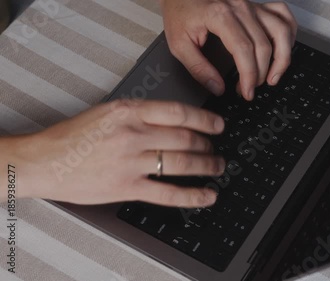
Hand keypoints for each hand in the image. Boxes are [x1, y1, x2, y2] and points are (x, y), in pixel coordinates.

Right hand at [5, 100, 224, 207]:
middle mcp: (133, 134)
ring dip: (206, 165)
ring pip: (182, 163)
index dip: (205, 119)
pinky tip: (207, 195)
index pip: (179, 112)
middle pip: (185, 138)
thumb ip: (139, 115)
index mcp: (129, 111)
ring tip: (217, 166)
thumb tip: (172, 121)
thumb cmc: (72, 137)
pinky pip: (168, 192)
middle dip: (207, 145)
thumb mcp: (107, 112)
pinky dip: (192, 196)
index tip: (217, 124)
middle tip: (216, 148)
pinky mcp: (127, 187)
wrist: (44, 160)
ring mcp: (131, 162)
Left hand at [161, 0, 297, 99]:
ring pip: (281, 31)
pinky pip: (283, 15)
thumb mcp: (179, 44)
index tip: (246, 91)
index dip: (249, 75)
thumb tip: (218, 88)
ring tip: (273, 76)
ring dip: (282, 57)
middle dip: (261, 74)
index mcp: (220, 15)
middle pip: (264, 46)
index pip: (244, 50)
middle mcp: (240, 8)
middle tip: (250, 89)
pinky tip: (282, 49)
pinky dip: (289, 33)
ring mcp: (252, 5)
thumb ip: (198, 68)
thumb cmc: (180, 12)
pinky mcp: (257, 5)